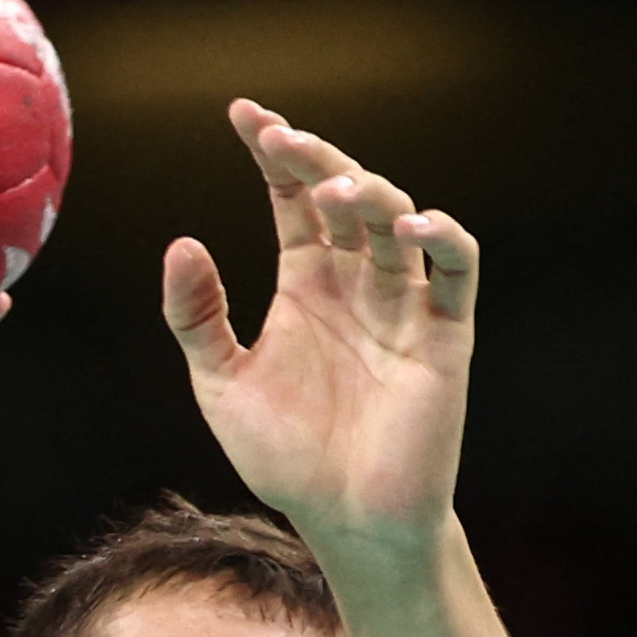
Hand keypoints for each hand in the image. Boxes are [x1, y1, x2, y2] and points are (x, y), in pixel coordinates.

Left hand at [163, 101, 476, 563]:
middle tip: (280, 138)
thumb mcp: (221, 383)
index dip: (273, 154)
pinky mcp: (445, 334)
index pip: (293, 198)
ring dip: (368, 193)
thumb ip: (196, 317)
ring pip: (396, 220)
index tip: (244, 114)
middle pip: (345, 195)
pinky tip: (412, 224)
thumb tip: (181, 243)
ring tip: (332, 188)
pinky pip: (455, 270)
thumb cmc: (289, 458)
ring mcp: (403, 303)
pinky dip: (442, 237)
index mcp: (308, 282)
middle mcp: (357, 281)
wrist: (347, 522)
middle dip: (315, 159)